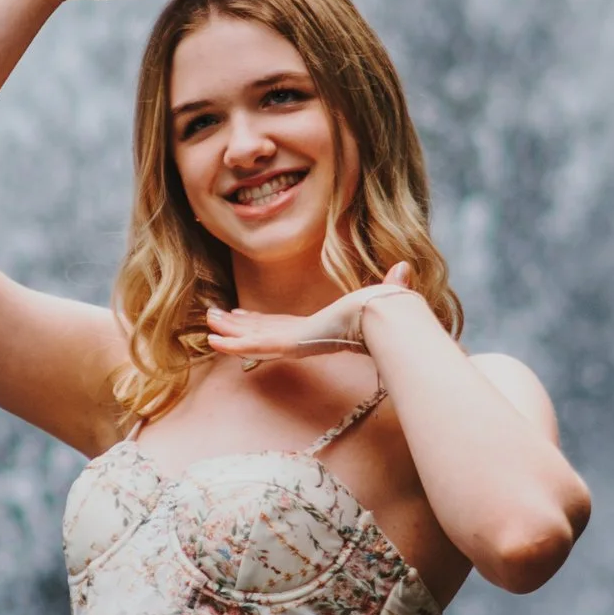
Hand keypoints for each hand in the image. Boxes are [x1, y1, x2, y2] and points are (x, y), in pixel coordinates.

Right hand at [200, 263, 422, 359]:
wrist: (382, 319)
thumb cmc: (383, 312)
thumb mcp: (381, 295)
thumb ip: (390, 284)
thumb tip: (404, 269)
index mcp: (319, 329)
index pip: (282, 326)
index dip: (259, 322)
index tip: (242, 315)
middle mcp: (304, 338)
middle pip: (262, 332)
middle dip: (238, 328)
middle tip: (214, 322)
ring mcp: (296, 343)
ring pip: (254, 341)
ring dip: (230, 335)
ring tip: (208, 329)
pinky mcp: (293, 344)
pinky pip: (257, 345)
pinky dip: (236, 344)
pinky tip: (215, 342)